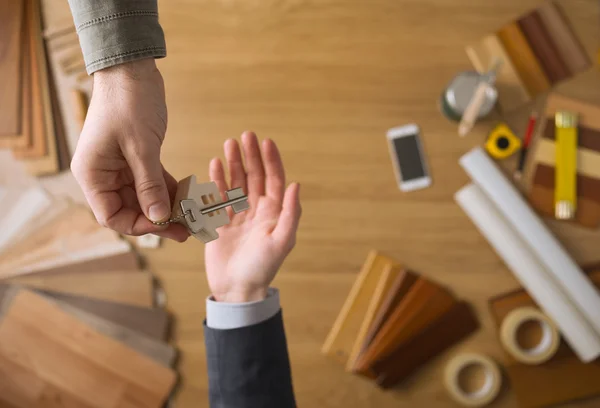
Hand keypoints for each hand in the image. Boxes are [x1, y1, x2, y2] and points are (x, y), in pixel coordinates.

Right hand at [71, 59, 188, 241]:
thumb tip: (158, 217)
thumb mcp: (141, 147)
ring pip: (143, 198)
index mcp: (92, 174)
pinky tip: (189, 197)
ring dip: (166, 207)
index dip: (138, 225)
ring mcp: (119, 167)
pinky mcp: (135, 159)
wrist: (132, 69)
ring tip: (193, 217)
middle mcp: (102, 174)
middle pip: (129, 210)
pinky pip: (152, 182)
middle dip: (158, 219)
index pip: (111, 216)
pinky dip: (168, 190)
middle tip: (187, 228)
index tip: (165, 224)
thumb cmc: (128, 102)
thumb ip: (149, 184)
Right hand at [205, 132, 301, 302]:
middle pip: (255, 176)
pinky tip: (215, 164)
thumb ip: (291, 213)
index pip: (275, 180)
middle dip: (251, 156)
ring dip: (234, 164)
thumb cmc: (262, 268)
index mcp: (275, 213)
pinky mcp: (221, 222)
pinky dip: (217, 180)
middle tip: (246, 135)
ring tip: (229, 144)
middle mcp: (258, 210)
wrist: (237, 290)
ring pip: (236, 183)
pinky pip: (219, 196)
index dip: (271, 160)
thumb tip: (296, 185)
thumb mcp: (282, 241)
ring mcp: (238, 215)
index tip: (266, 142)